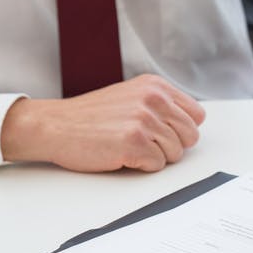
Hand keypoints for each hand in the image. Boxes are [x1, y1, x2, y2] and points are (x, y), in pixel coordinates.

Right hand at [0, 74, 205, 171]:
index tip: (163, 133)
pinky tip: (121, 154)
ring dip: (155, 157)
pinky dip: (142, 166)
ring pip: (176, 153)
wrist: (55, 126)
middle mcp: (153, 99)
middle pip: (190, 136)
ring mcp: (144, 120)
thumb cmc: (90, 117)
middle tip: (145, 143)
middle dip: (172, 146)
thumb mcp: (131, 96)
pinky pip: (157, 165)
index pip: (196, 116)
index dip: (181, 130)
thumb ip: (161, 105)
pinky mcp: (135, 143)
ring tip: (129, 146)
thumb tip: (190, 125)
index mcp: (155, 86)